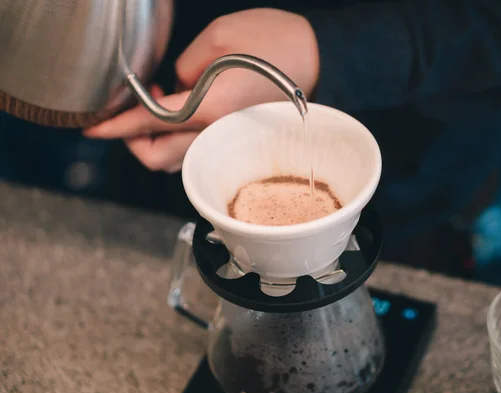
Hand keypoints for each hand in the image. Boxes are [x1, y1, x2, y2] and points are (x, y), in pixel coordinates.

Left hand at [83, 8, 319, 172]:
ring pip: (177, 162)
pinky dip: (179, 143)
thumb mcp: (221, 37)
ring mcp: (230, 142)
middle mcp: (219, 134)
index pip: (149, 124)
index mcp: (210, 107)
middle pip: (158, 158)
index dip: (116, 127)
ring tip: (153, 114)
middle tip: (124, 119)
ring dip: (156, 144)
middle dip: (133, 142)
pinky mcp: (239, 141)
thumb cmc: (276, 43)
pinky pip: (198, 153)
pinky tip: (180, 119)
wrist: (321, 60)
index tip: (94, 127)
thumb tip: (179, 86)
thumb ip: (187, 67)